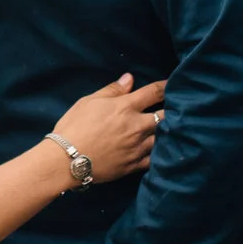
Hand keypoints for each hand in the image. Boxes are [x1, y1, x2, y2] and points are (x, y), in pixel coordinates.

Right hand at [47, 72, 166, 185]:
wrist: (65, 160)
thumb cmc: (73, 127)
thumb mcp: (88, 102)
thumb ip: (112, 90)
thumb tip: (129, 78)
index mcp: (125, 107)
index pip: (154, 93)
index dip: (166, 87)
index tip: (172, 85)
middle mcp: (136, 126)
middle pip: (165, 116)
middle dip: (172, 111)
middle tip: (177, 109)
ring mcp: (137, 147)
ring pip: (163, 137)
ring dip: (167, 132)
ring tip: (172, 129)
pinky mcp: (134, 165)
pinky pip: (155, 159)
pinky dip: (160, 153)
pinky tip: (161, 151)